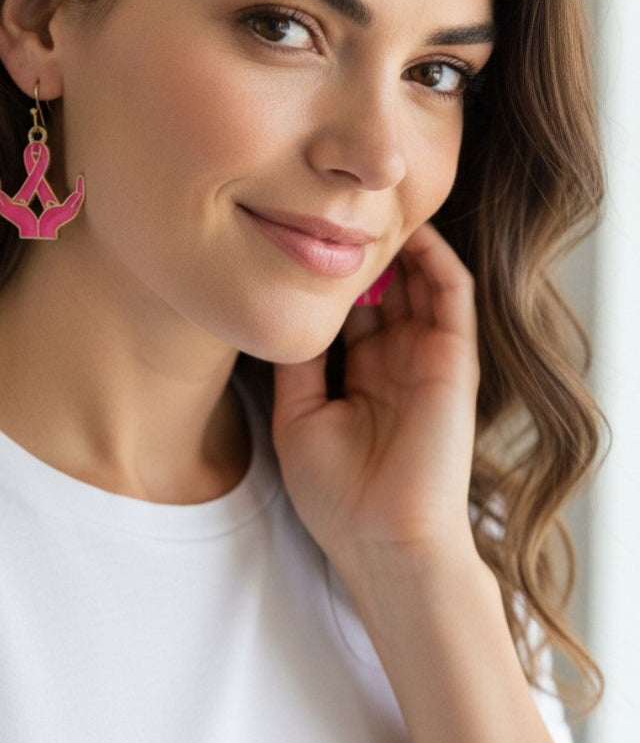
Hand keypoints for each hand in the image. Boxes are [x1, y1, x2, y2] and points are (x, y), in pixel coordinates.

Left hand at [271, 221, 481, 605]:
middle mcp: (396, 361)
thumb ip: (299, 360)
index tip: (294, 235)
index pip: (348, 307)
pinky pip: (452, 293)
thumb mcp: (299, 417)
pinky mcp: (455, 359)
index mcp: (361, 375)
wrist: (384, 539)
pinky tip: (408, 229)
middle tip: (329, 204)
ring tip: (366, 202)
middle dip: (359, 249)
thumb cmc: (338, 496)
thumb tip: (286, 306)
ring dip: (397, 242)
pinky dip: (435, 256)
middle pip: (383, 286)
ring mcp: (427, 357)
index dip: (328, 273)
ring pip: (418, 280)